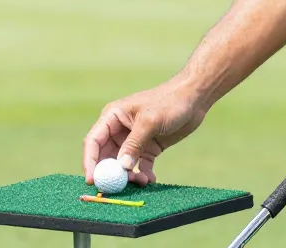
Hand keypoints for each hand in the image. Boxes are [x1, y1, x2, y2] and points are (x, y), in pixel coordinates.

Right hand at [82, 76, 206, 186]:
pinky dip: (143, 175)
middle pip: (106, 157)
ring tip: (142, 180)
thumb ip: (134, 144)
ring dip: (128, 176)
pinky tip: (151, 179)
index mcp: (113, 117)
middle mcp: (120, 129)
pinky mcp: (148, 148)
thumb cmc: (170, 101)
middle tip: (117, 188)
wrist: (195, 98)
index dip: (90, 162)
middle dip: (110, 174)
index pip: (93, 142)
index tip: (92, 180)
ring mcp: (134, 140)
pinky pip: (140, 166)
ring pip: (123, 165)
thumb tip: (121, 167)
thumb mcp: (150, 121)